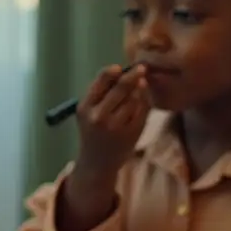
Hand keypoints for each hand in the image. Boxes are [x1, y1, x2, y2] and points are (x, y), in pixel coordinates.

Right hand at [74, 64, 150, 179]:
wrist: (97, 162)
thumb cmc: (93, 131)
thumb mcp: (88, 112)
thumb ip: (100, 93)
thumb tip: (122, 70)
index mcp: (85, 108)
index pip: (100, 82)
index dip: (112, 72)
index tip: (120, 67)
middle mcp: (99, 117)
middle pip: (121, 88)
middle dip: (133, 75)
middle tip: (142, 68)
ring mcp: (117, 126)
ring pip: (134, 98)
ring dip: (139, 90)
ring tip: (139, 89)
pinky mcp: (132, 133)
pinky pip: (143, 110)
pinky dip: (145, 103)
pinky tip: (142, 101)